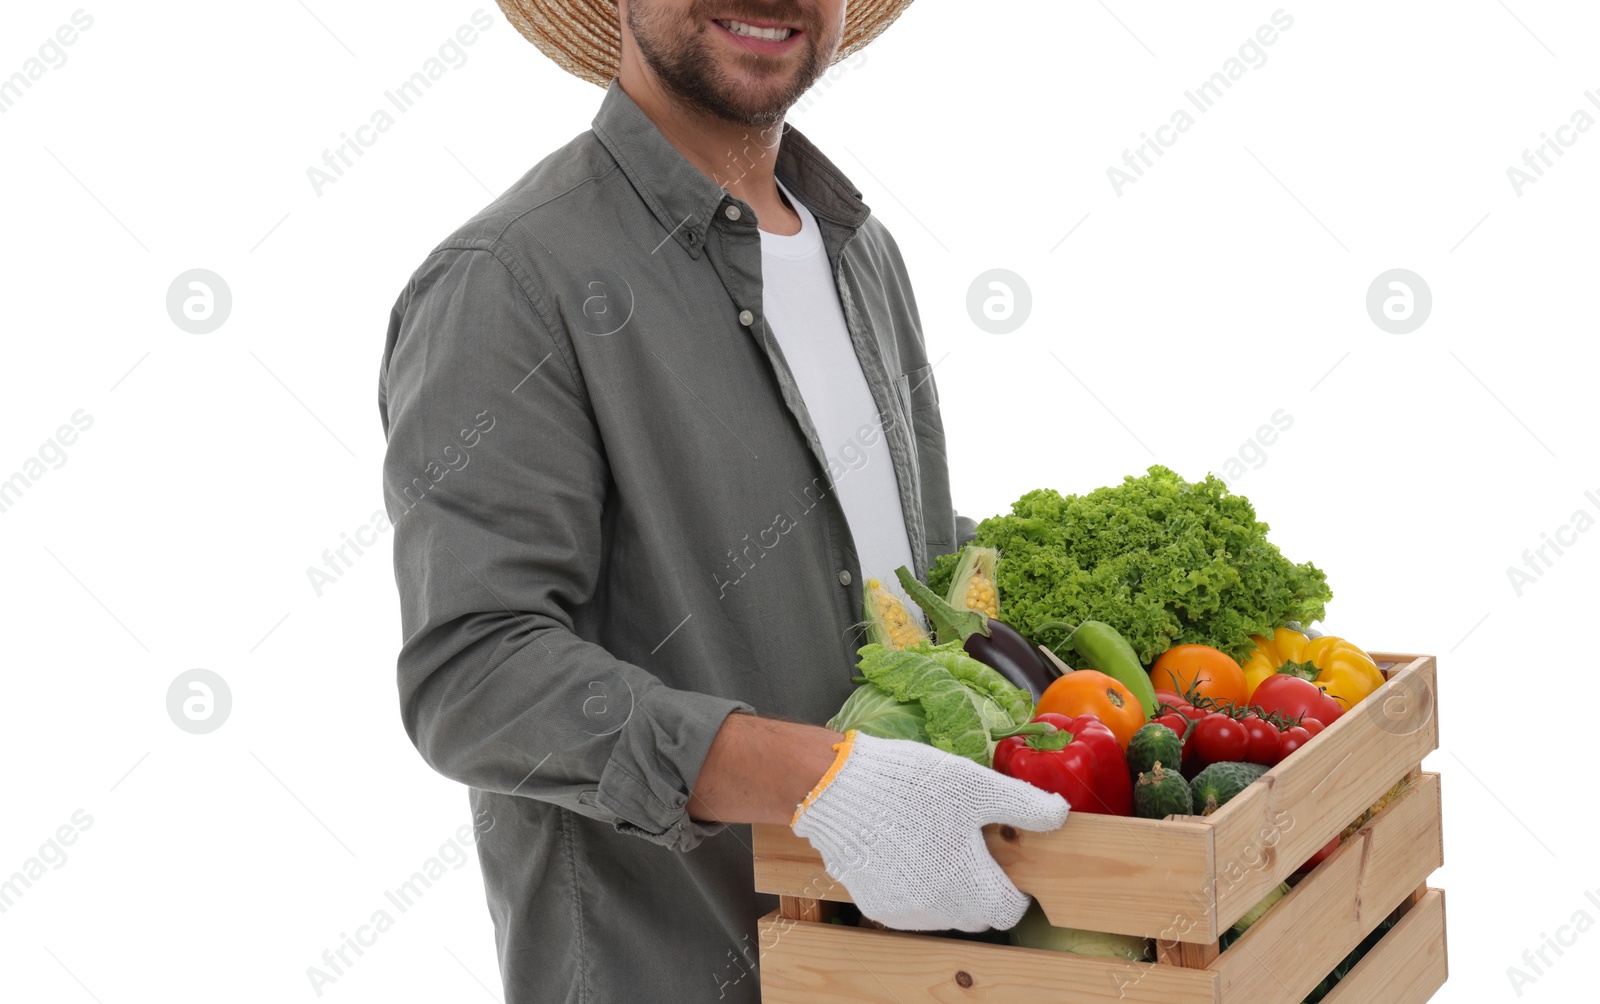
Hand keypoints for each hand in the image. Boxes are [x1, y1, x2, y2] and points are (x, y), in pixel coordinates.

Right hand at [790, 731, 1068, 931]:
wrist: (836, 788)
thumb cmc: (909, 785)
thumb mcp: (974, 785)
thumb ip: (1022, 804)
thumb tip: (1059, 815)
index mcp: (968, 886)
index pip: (1008, 911)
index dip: (1014, 888)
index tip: (1005, 863)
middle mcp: (937, 909)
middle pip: (976, 915)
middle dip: (981, 888)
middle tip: (972, 846)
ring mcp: (902, 911)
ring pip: (942, 913)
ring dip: (948, 890)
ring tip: (937, 844)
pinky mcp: (873, 904)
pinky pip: (908, 906)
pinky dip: (915, 887)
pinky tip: (906, 852)